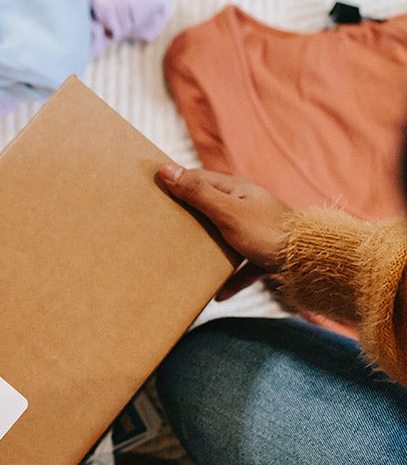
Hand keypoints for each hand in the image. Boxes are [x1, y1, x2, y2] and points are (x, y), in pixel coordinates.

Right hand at [158, 162, 293, 299]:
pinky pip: (242, 266)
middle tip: (164, 222)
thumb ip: (197, 193)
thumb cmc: (267, 231)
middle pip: (211, 207)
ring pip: (225, 236)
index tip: (155, 187)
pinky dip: (230, 278)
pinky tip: (218, 294)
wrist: (310, 259)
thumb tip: (167, 169)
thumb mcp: (226, 211)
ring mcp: (256, 231)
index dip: (178, 181)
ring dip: (207, 246)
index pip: (200, 179)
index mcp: (237, 190)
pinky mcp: (265, 254)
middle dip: (189, 214)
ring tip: (186, 255)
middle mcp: (247, 206)